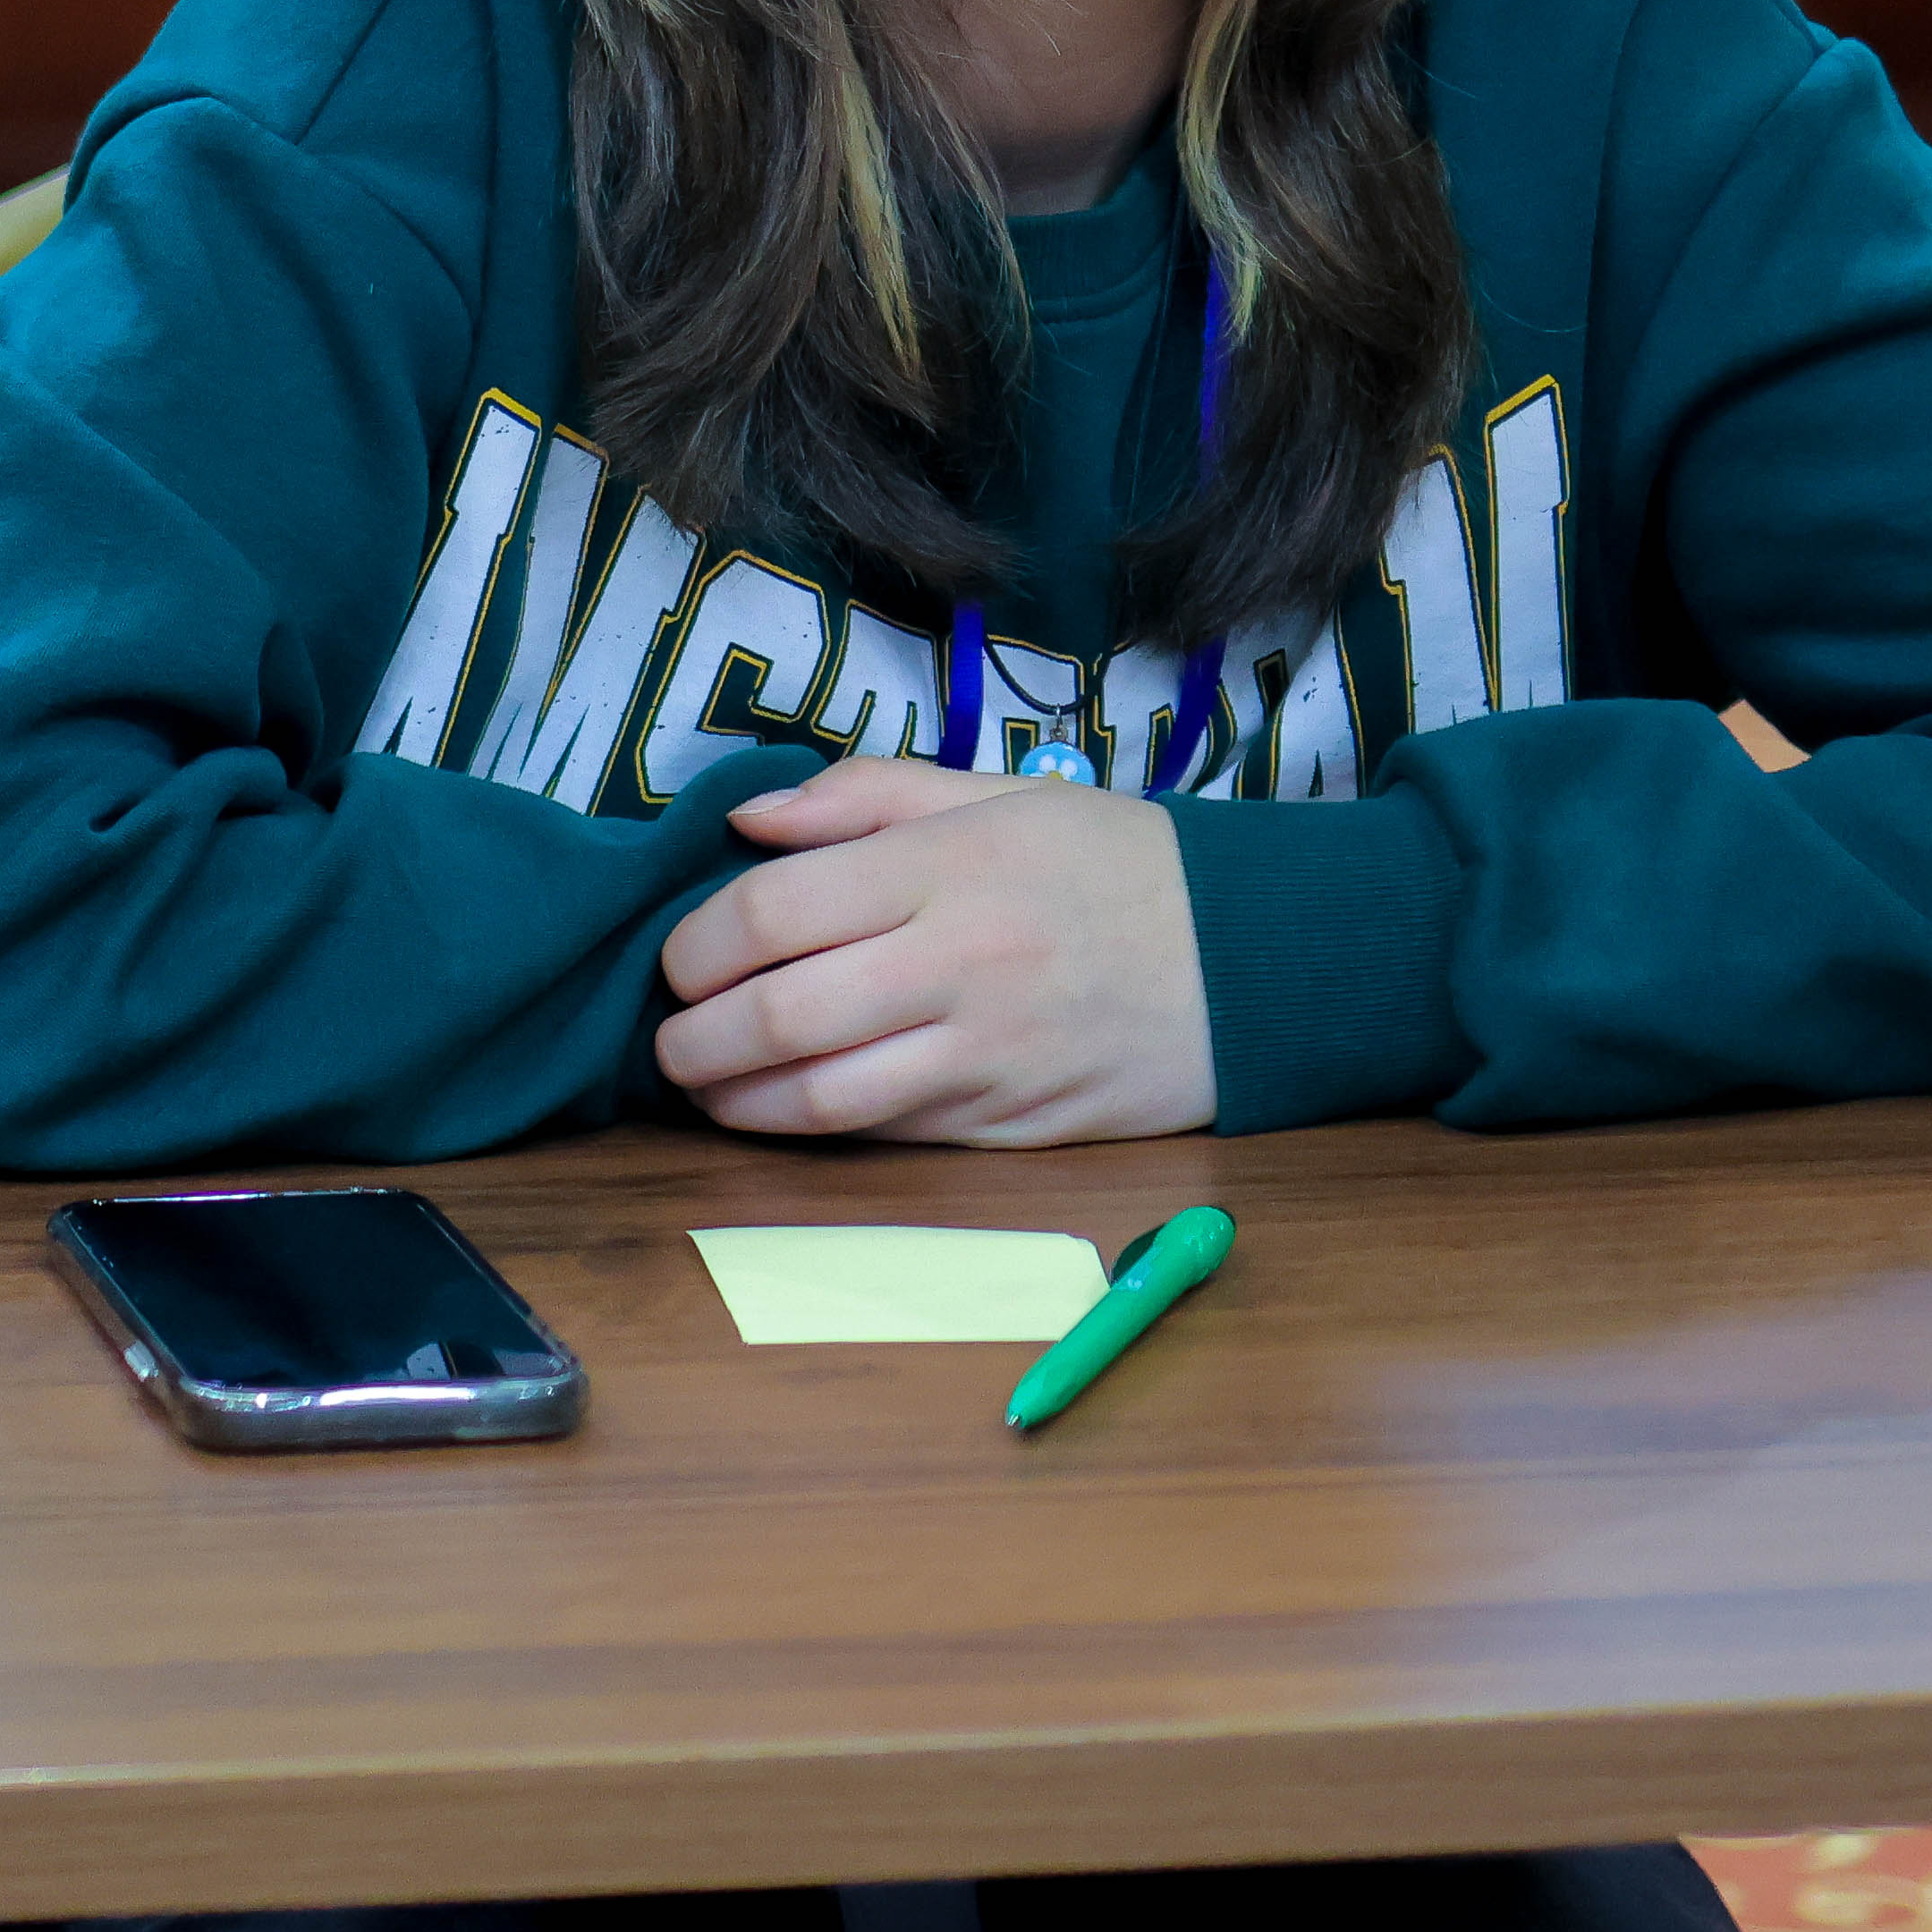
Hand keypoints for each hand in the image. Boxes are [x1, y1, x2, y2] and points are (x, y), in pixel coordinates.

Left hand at [651, 755, 1215, 1143]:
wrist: (1260, 962)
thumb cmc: (1119, 865)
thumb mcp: (1003, 795)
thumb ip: (866, 797)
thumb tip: (746, 819)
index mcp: (952, 867)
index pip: (772, 912)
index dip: (696, 943)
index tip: (680, 955)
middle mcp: (963, 964)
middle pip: (779, 1015)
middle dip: (694, 1037)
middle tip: (671, 1034)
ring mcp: (988, 1056)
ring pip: (822, 1098)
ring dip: (737, 1099)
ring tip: (706, 1083)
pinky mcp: (1011, 1127)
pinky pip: (887, 1137)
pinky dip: (816, 1131)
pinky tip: (783, 1110)